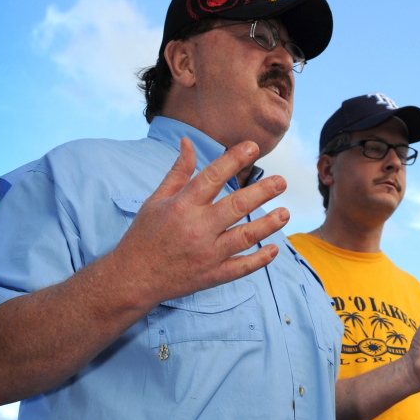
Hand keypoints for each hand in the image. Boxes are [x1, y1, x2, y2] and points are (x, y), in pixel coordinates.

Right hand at [114, 137, 289, 310]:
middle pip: (237, 206)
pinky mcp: (212, 276)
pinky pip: (241, 268)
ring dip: (268, 224)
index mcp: (182, 206)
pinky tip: (274, 249)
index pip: (213, 176)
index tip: (253, 147)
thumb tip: (188, 142)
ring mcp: (207, 254)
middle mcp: (197, 229)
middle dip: (263, 192)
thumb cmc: (144, 236)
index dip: (234, 159)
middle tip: (281, 182)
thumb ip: (178, 172)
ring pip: (245, 237)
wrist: (133, 278)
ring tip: (285, 213)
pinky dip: (259, 260)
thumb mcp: (156, 200)